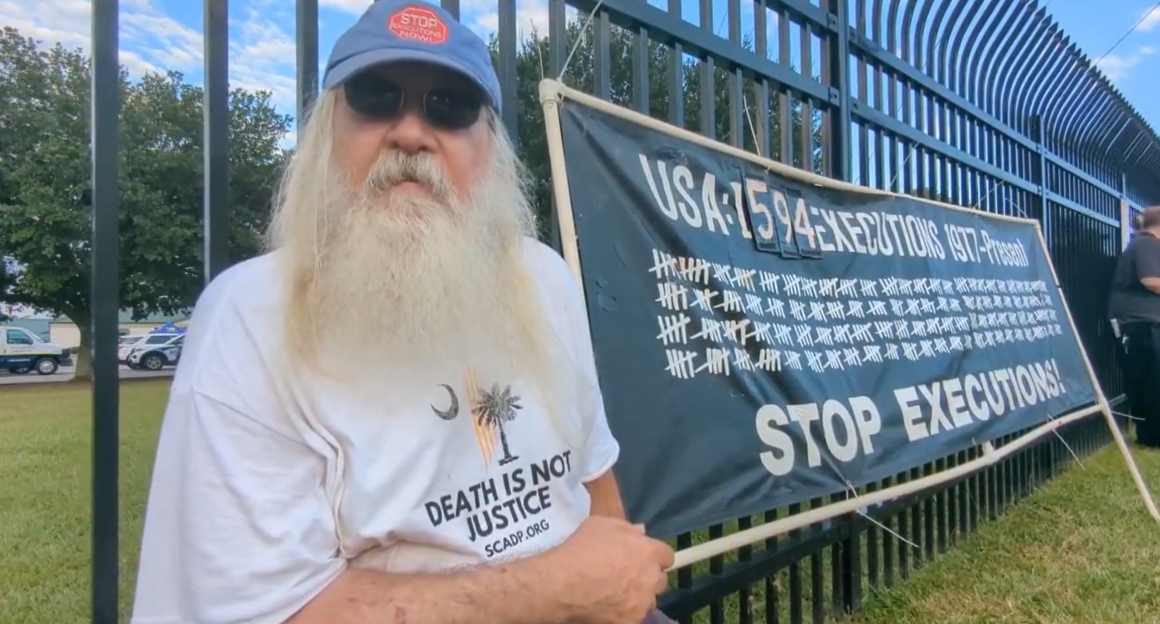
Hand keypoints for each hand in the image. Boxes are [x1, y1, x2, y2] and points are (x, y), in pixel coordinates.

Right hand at [544, 516, 674, 623]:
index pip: (667, 555)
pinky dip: (624, 613)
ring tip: (616, 594)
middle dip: (648, 577)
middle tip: (628, 576)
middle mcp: (652, 578)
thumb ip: (627, 528)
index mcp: (649, 552)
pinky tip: (608, 608)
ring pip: (648, 601)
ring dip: (638, 597)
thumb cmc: (583, 548)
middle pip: (660, 580)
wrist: (564, 582)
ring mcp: (643, 603)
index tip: (640, 557)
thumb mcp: (602, 525)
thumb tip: (641, 532)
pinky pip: (633, 616)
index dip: (654, 556)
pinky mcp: (631, 621)